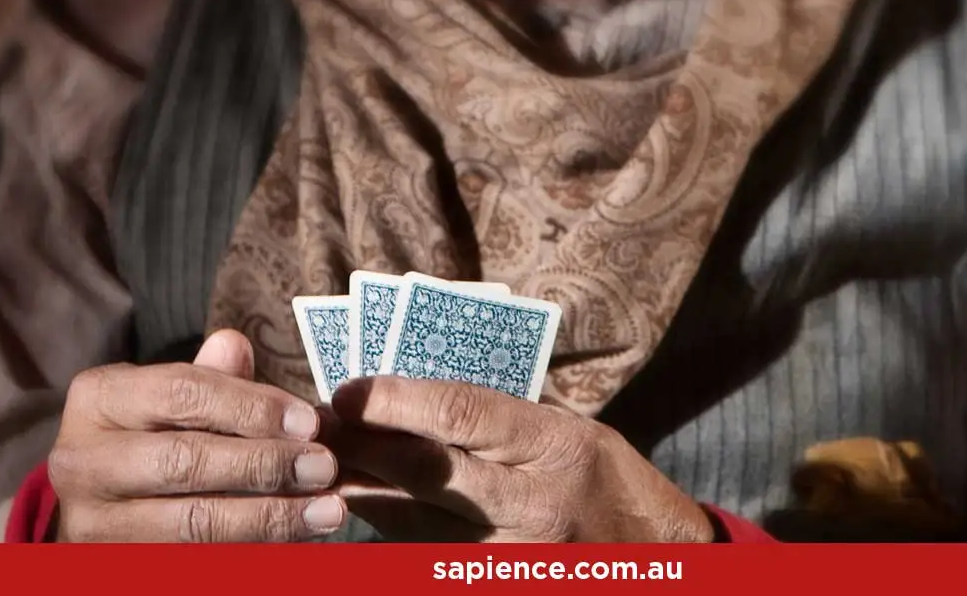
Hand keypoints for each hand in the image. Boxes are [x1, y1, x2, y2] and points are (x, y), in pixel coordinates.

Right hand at [48, 331, 346, 541]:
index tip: (310, 421)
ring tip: (327, 511)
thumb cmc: (150, 434)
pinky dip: (251, 548)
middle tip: (324, 466)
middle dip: (265, 464)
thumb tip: (236, 345)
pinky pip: (192, 559)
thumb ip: (209, 377)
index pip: (182, 393)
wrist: (99, 506)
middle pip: (185, 461)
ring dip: (269, 517)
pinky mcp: (114, 565)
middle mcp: (81, 461)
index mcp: (98, 398)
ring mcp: (91, 523)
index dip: (252, 407)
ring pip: (191, 522)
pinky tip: (295, 538)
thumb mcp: (168, 396)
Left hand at [327, 377, 714, 542]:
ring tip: (322, 462)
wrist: (652, 562)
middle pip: (425, 469)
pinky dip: (388, 528)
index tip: (350, 389)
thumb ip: (501, 416)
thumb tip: (413, 393)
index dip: (396, 398)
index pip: (463, 412)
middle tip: (314, 424)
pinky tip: (361, 505)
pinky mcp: (493, 583)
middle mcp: (534, 505)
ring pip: (412, 521)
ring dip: (360, 489)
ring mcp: (512, 556)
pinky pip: (423, 556)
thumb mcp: (570, 430)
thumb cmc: (605, 482)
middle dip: (360, 444)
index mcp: (558, 447)